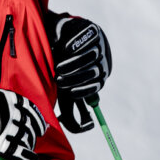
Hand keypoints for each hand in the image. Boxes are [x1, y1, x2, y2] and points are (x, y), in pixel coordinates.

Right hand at [0, 88, 46, 159]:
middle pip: (29, 126)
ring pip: (26, 139)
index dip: (38, 119)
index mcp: (12, 100)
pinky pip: (19, 152)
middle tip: (35, 137)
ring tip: (30, 148)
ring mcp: (9, 129)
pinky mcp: (3, 143)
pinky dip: (28, 158)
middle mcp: (14, 114)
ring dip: (30, 145)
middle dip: (33, 133)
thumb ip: (5, 104)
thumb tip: (14, 111)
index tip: (41, 125)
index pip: (31, 110)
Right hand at [48, 13, 111, 132]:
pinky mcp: (95, 32)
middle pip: (94, 72)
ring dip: (73, 63)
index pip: (95, 86)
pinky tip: (65, 49)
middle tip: (58, 78)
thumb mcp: (66, 88)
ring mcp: (100, 47)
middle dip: (74, 78)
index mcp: (98, 78)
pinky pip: (88, 40)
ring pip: (91, 56)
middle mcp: (102, 63)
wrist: (68, 34)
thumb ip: (73, 110)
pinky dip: (76, 46)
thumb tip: (84, 127)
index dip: (82, 90)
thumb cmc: (64, 65)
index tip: (68, 92)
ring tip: (59, 66)